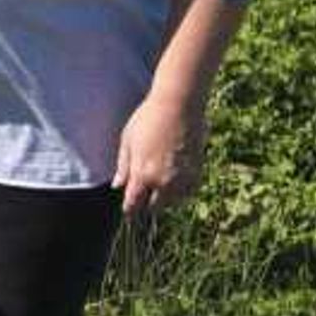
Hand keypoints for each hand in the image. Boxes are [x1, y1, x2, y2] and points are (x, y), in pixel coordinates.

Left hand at [114, 91, 206, 214]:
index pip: (134, 204)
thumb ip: (123, 167)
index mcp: (142, 174)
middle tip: (146, 193)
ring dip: (166, 198)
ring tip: (162, 183)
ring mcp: (182, 178)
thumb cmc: (148, 118)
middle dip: (148, 203)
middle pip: (154, 207)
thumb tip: (118, 186)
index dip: (130, 209)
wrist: (178, 105)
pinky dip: (182, 191)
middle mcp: (163, 181)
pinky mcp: (197, 173)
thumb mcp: (127, 140)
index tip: (129, 210)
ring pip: (173, 202)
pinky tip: (176, 179)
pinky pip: (188, 193)